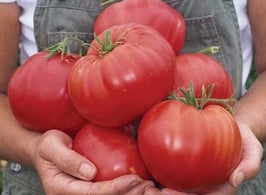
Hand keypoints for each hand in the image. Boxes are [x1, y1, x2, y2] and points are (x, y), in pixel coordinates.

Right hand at [32, 129, 154, 194]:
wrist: (45, 150)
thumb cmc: (47, 146)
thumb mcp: (52, 147)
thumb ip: (68, 159)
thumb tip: (90, 173)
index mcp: (62, 190)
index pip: (92, 194)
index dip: (115, 188)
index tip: (135, 179)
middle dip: (127, 194)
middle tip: (148, 185)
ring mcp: (81, 193)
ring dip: (129, 194)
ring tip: (148, 186)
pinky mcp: (89, 188)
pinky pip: (107, 191)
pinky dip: (124, 188)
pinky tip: (138, 182)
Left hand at [154, 121, 263, 194]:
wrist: (232, 125)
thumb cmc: (243, 139)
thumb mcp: (253, 150)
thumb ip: (249, 166)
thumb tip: (235, 180)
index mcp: (220, 187)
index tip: (167, 192)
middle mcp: (205, 184)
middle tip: (149, 192)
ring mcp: (194, 175)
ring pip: (175, 188)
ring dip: (158, 191)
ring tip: (145, 186)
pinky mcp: (184, 163)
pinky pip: (170, 172)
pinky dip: (157, 175)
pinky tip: (146, 173)